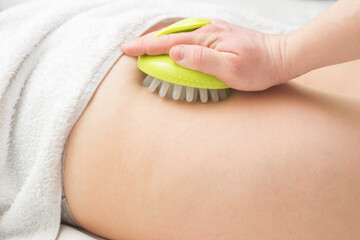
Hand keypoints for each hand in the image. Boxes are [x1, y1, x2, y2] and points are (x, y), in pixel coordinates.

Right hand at [121, 19, 291, 90]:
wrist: (280, 57)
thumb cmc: (258, 67)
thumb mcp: (230, 68)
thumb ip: (201, 59)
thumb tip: (175, 52)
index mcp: (208, 37)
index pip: (169, 42)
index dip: (147, 46)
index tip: (128, 49)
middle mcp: (208, 30)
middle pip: (170, 33)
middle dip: (148, 41)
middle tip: (131, 49)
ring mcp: (213, 31)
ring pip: (179, 33)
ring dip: (160, 40)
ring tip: (146, 48)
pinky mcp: (218, 36)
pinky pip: (189, 35)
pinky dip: (175, 40)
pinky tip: (172, 45)